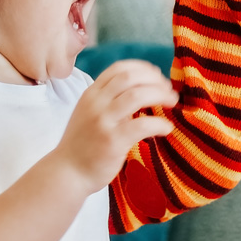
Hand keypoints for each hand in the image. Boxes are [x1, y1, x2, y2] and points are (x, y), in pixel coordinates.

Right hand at [55, 60, 177, 192]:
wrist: (67, 172)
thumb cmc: (83, 144)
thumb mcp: (90, 113)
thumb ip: (110, 100)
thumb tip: (143, 89)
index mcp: (91, 94)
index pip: (119, 68)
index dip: (143, 68)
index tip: (157, 76)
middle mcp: (96, 103)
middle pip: (130, 77)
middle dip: (155, 80)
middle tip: (168, 90)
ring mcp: (103, 121)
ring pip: (138, 95)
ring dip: (161, 95)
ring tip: (172, 103)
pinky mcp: (113, 141)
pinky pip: (143, 124)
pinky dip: (160, 123)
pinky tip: (166, 128)